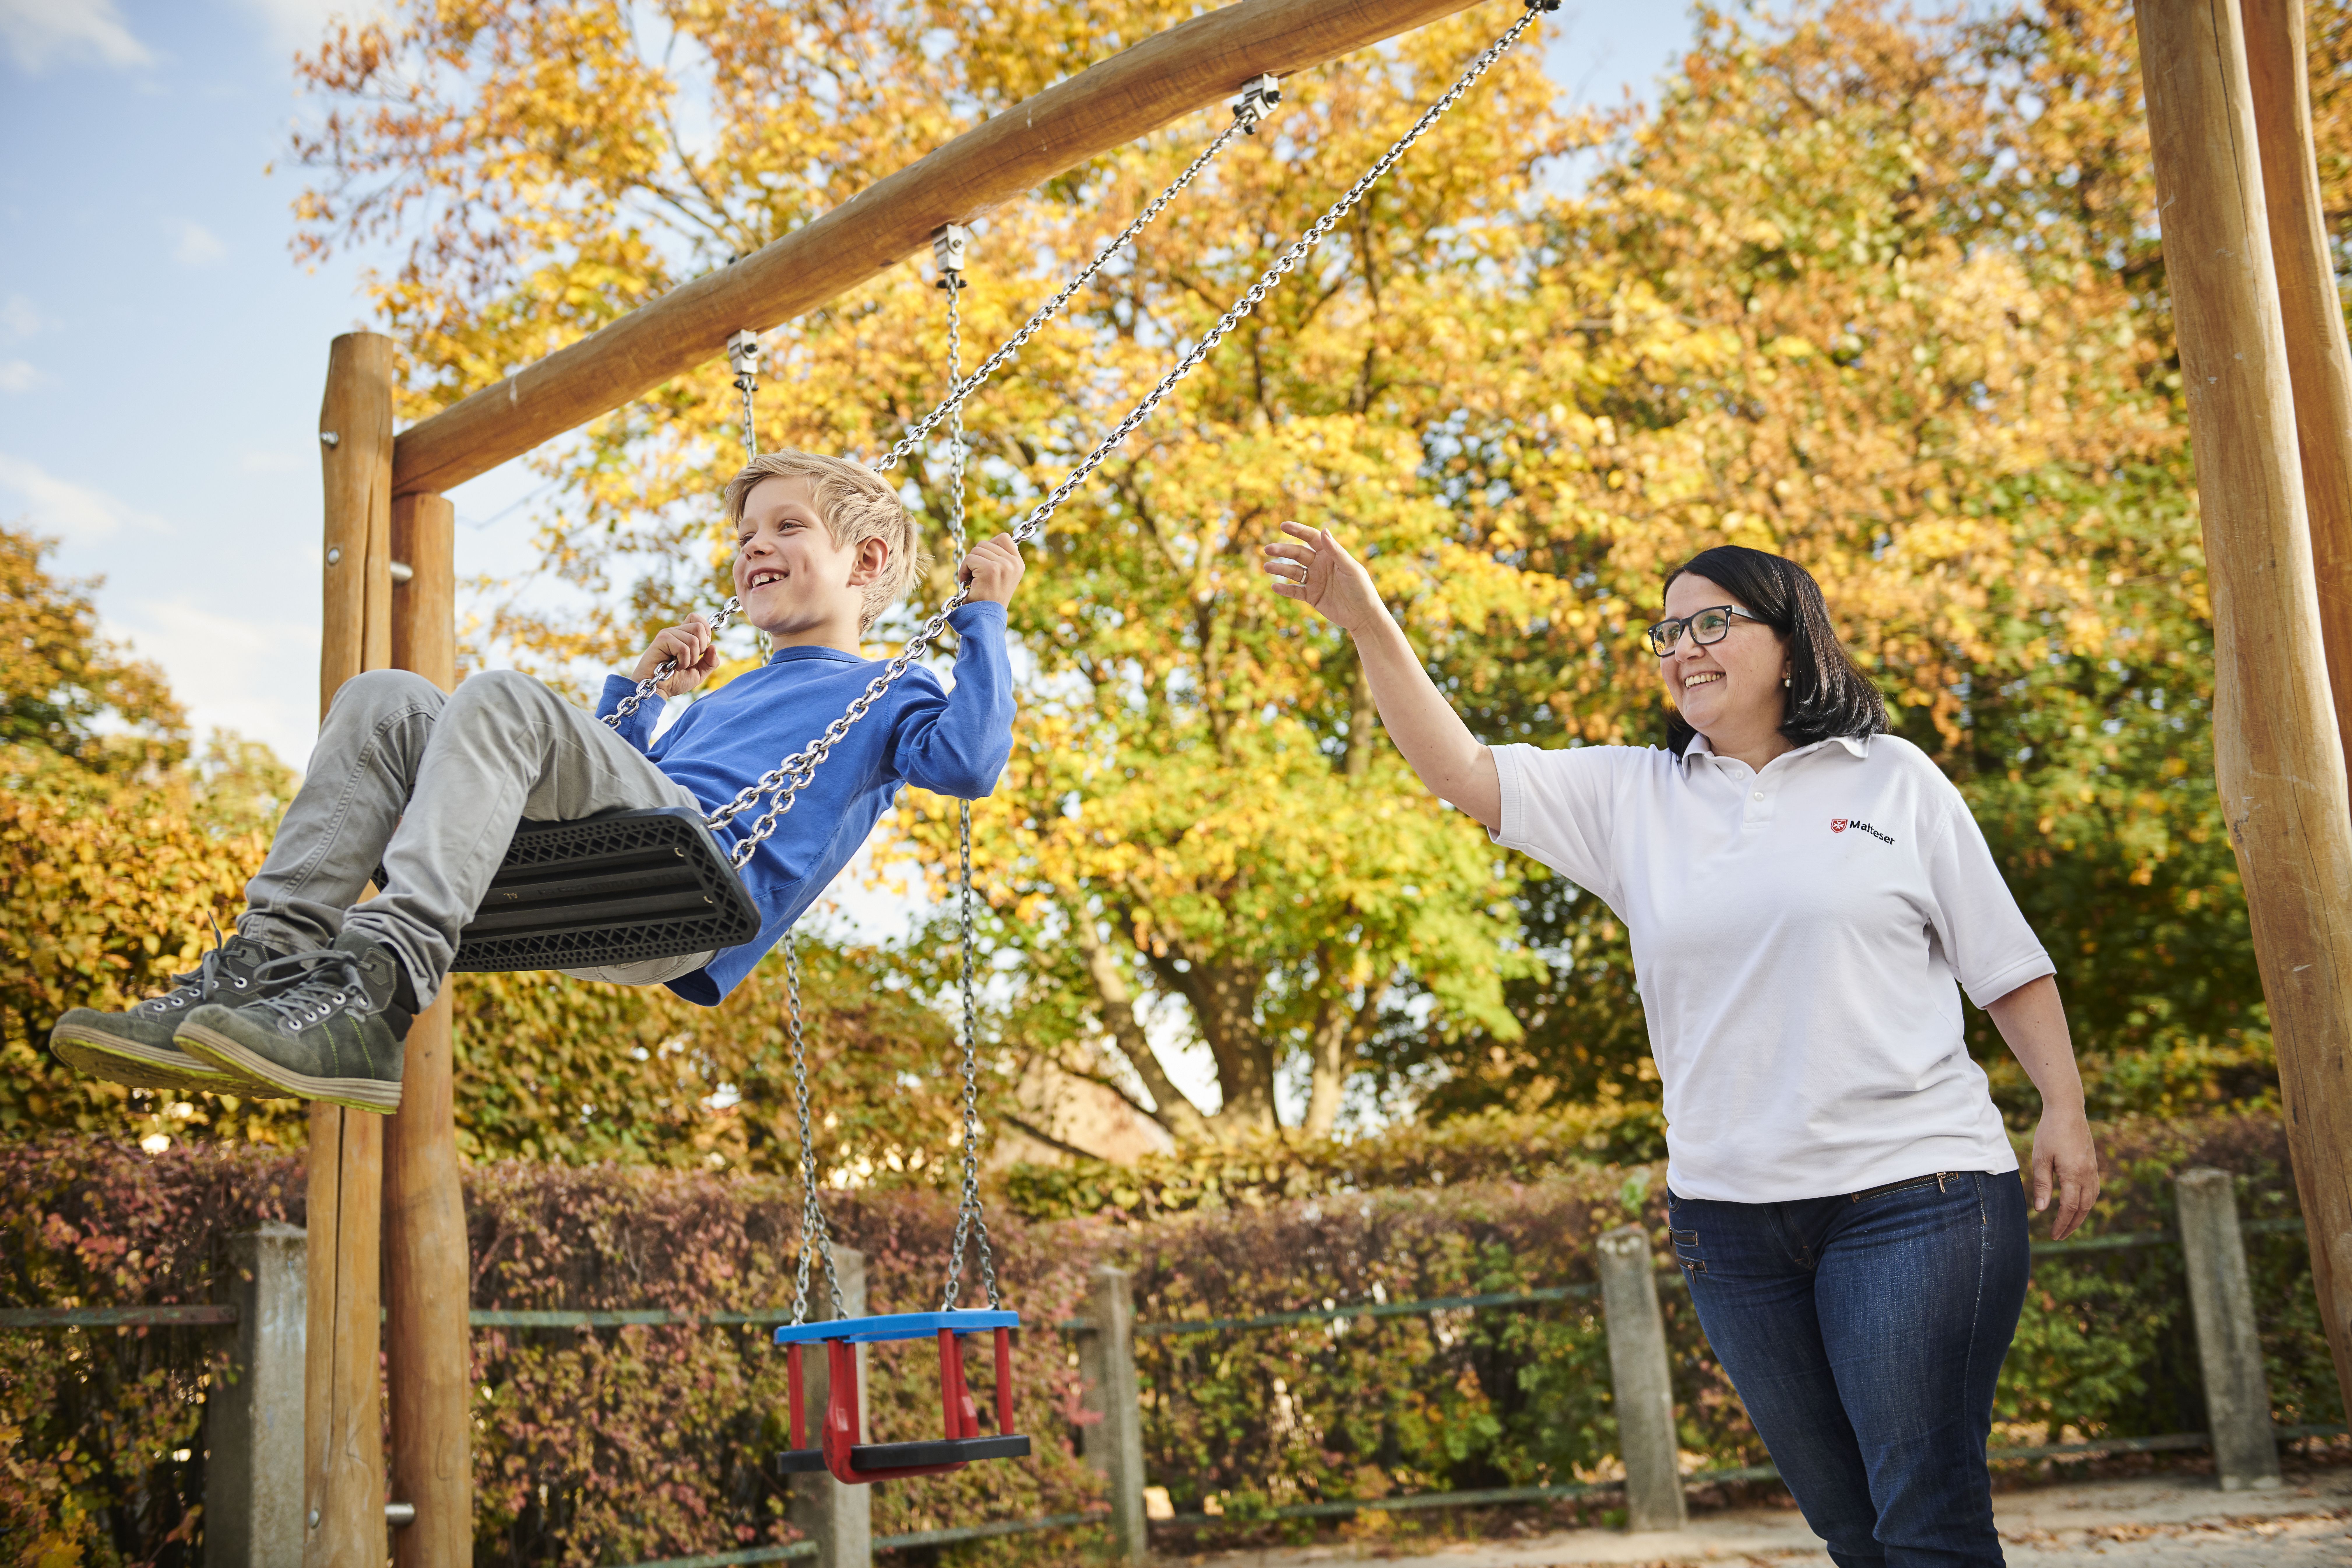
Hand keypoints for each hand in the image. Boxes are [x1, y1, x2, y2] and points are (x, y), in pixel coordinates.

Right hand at [631, 614, 719, 696]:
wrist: (658, 691)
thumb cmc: (674, 681)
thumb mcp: (699, 673)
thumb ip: (710, 661)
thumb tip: (713, 646)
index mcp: (683, 635)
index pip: (697, 618)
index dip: (706, 631)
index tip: (702, 649)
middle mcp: (675, 631)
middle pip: (699, 627)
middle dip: (701, 649)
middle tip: (689, 661)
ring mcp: (668, 634)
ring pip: (693, 640)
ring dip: (691, 659)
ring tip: (679, 666)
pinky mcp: (662, 640)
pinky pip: (683, 648)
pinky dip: (683, 662)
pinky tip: (674, 667)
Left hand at [959, 533, 1024, 604]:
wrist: (985, 618)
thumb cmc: (989, 598)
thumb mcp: (1001, 575)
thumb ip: (999, 558)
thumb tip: (988, 543)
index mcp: (1018, 564)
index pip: (1003, 537)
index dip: (989, 545)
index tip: (984, 561)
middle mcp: (1014, 563)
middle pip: (985, 543)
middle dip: (976, 557)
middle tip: (976, 575)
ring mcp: (1003, 566)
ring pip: (976, 550)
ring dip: (969, 564)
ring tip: (972, 580)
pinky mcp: (990, 570)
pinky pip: (969, 559)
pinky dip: (963, 570)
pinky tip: (967, 583)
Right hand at [1262, 521, 1383, 633]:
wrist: (1364, 616)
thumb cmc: (1362, 589)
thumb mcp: (1350, 568)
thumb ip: (1336, 551)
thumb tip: (1323, 530)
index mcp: (1330, 555)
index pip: (1311, 538)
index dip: (1298, 531)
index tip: (1283, 525)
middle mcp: (1320, 565)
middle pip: (1298, 554)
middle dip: (1283, 551)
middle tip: (1267, 549)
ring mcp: (1315, 581)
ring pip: (1293, 572)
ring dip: (1280, 569)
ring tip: (1267, 567)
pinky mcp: (1312, 597)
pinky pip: (1295, 591)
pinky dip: (1285, 589)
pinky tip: (1275, 586)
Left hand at [2030, 1105, 2099, 1239]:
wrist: (2068, 1110)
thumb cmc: (2050, 1132)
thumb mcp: (2040, 1158)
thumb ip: (2042, 1185)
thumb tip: (2041, 1210)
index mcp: (2074, 1174)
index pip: (2069, 1207)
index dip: (2061, 1224)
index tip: (2053, 1235)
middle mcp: (2088, 1175)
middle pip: (2083, 1208)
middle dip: (2071, 1224)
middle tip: (2059, 1236)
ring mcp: (2093, 1170)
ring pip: (2091, 1200)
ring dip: (2081, 1215)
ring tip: (2068, 1225)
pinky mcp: (2093, 1165)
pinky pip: (2093, 1190)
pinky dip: (2087, 1202)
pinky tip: (2079, 1206)